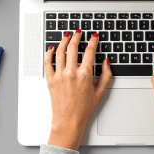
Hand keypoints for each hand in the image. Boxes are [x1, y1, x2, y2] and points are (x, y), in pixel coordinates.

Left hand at [44, 30, 111, 149]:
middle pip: (73, 48)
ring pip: (60, 52)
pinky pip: (47, 62)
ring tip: (67, 36)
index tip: (94, 36)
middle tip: (78, 33)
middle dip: (77, 37)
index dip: (93, 41)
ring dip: (64, 41)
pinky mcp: (50, 79)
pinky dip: (49, 53)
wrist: (68, 120)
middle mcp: (71, 73)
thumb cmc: (83, 109)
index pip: (90, 51)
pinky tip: (52, 48)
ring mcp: (59, 75)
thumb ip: (106, 76)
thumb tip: (106, 63)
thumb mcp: (100, 92)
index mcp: (85, 75)